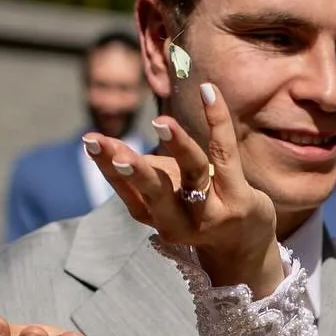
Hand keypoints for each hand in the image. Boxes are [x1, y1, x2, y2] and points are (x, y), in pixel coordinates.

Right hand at [83, 84, 283, 296]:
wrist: (245, 243)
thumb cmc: (198, 209)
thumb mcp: (166, 194)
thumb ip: (140, 170)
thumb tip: (99, 142)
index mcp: (156, 218)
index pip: (128, 192)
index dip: (108, 167)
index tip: (90, 142)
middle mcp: (182, 222)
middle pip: (157, 193)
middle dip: (137, 173)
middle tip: (117, 153)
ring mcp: (214, 212)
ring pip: (194, 173)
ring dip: (178, 147)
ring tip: (162, 123)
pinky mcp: (241, 198)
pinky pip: (225, 153)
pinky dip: (217, 120)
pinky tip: (208, 91)